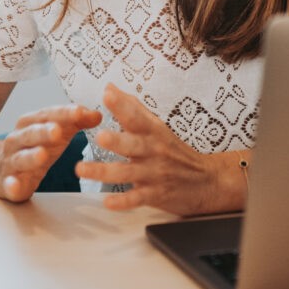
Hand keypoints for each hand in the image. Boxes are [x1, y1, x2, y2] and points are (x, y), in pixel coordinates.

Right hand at [0, 104, 101, 202]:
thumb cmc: (34, 147)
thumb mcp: (56, 133)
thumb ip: (76, 122)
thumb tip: (98, 114)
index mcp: (31, 123)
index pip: (48, 115)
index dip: (63, 113)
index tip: (80, 112)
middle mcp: (18, 139)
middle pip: (31, 133)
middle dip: (43, 131)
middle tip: (57, 131)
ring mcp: (11, 161)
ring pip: (20, 158)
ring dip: (30, 156)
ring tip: (42, 155)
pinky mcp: (8, 183)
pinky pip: (9, 184)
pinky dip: (11, 185)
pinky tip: (14, 185)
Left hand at [76, 84, 246, 215]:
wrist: (207, 182)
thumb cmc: (175, 152)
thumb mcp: (158, 128)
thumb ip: (133, 108)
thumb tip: (110, 87)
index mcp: (153, 132)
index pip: (137, 116)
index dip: (122, 105)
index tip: (107, 94)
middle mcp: (154, 150)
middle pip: (134, 144)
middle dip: (117, 141)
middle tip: (100, 137)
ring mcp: (155, 173)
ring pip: (128, 172)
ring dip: (105, 172)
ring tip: (82, 169)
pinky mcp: (156, 194)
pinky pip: (137, 198)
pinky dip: (123, 201)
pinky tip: (107, 202)